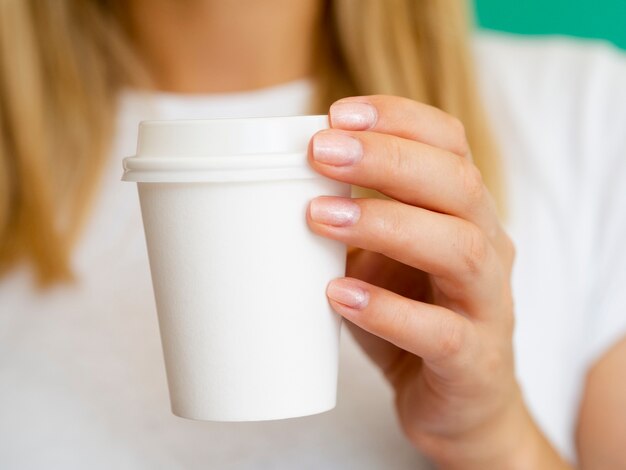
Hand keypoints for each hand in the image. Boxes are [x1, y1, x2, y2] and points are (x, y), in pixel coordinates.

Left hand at [306, 96, 567, 467]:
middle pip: (457, 184)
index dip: (399, 118)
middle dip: (388, 159)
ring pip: (460, 248)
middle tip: (322, 152)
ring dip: (386, 224)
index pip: (450, 143)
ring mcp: (488, 304)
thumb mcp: (385, 259)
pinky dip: (388, 310)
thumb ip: (355, 222)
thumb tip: (275, 185)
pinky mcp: (474, 360)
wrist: (463, 404)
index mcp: (466, 213)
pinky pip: (441, 332)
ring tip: (320, 217)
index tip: (337, 113)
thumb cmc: (414, 319)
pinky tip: (339, 296)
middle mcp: (488, 247)